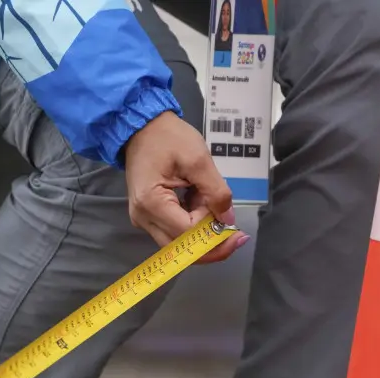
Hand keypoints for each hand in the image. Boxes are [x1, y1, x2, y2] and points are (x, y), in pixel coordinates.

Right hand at [123, 111, 249, 263]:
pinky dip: (194, 225)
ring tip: (215, 208)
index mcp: (151, 202)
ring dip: (203, 233)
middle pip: (181, 248)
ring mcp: (144, 219)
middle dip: (211, 244)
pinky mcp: (149, 217)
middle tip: (236, 234)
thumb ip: (216, 191)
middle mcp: (143, 218)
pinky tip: (203, 207)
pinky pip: (174, 232)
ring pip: (179, 244)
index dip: (214, 236)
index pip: (187, 234)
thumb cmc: (168, 137)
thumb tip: (228, 219)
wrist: (142, 127)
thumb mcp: (199, 159)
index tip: (236, 230)